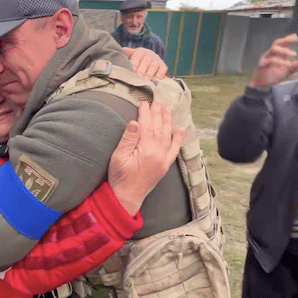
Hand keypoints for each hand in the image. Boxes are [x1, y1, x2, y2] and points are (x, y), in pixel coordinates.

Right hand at [108, 100, 184, 214]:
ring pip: (167, 136)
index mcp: (147, 149)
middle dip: (158, 113)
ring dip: (167, 121)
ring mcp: (163, 159)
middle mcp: (158, 153)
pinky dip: (178, 140)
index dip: (145, 113)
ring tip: (167, 109)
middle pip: (158, 128)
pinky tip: (179, 130)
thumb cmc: (119, 177)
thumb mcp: (118, 157)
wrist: (127, 198)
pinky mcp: (164, 166)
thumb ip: (128, 139)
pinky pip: (174, 150)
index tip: (144, 102)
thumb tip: (135, 122)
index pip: (146, 126)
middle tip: (158, 100)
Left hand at [123, 47, 166, 79]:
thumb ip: (127, 53)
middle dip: (142, 69)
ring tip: (146, 79)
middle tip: (139, 75)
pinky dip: (160, 73)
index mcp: (141, 52)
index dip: (135, 62)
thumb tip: (121, 50)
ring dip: (150, 73)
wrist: (152, 57)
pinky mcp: (163, 66)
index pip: (138, 56)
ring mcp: (157, 61)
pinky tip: (157, 78)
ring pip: (154, 66)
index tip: (133, 68)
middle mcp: (150, 55)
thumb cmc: (140, 58)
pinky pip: (163, 69)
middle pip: (146, 61)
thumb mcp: (134, 54)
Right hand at [249, 34, 297, 89]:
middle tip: (295, 40)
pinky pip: (271, 60)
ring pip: (273, 49)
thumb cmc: (274, 76)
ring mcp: (265, 58)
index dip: (288, 39)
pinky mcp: (262, 64)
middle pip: (276, 43)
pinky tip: (287, 64)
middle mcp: (270, 54)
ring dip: (284, 50)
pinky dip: (280, 61)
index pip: (282, 43)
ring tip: (294, 54)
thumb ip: (295, 66)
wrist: (263, 85)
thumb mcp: (287, 70)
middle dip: (286, 40)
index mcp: (276, 54)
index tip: (295, 36)